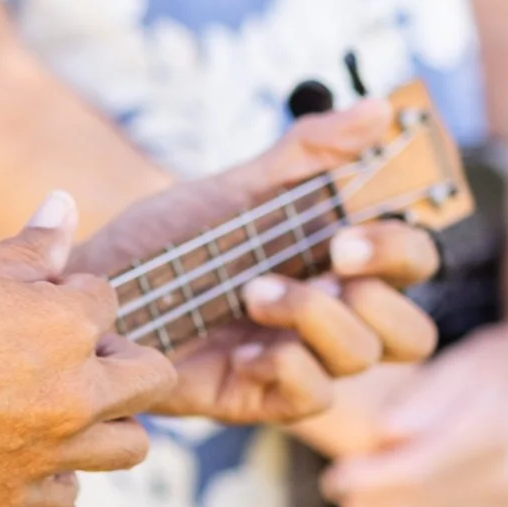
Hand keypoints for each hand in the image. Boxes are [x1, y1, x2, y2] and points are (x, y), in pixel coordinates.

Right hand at [0, 193, 176, 506]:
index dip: (69, 293)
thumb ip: (27, 247)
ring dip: (110, 422)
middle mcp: (76, 392)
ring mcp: (52, 450)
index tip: (28, 301)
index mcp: (66, 325)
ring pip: (132, 446)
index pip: (107, 298)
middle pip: (150, 374)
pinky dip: (58, 476)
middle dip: (120, 357)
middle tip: (67, 353)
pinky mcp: (17, 495)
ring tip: (65, 406)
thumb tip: (65, 203)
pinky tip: (25, 452)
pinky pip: (69, 495)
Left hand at [72, 102, 442, 423]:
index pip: (413, 265)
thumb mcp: (232, 189)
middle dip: (382, 296)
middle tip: (331, 259)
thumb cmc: (165, 244)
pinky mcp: (262, 398)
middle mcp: (331, 318)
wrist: (93, 293)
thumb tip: (381, 108)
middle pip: (413, 332)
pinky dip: (287, 366)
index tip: (349, 232)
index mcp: (336, 265)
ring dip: (316, 317)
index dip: (401, 250)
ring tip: (254, 292)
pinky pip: (312, 396)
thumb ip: (307, 154)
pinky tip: (241, 346)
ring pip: (362, 357)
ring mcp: (300, 361)